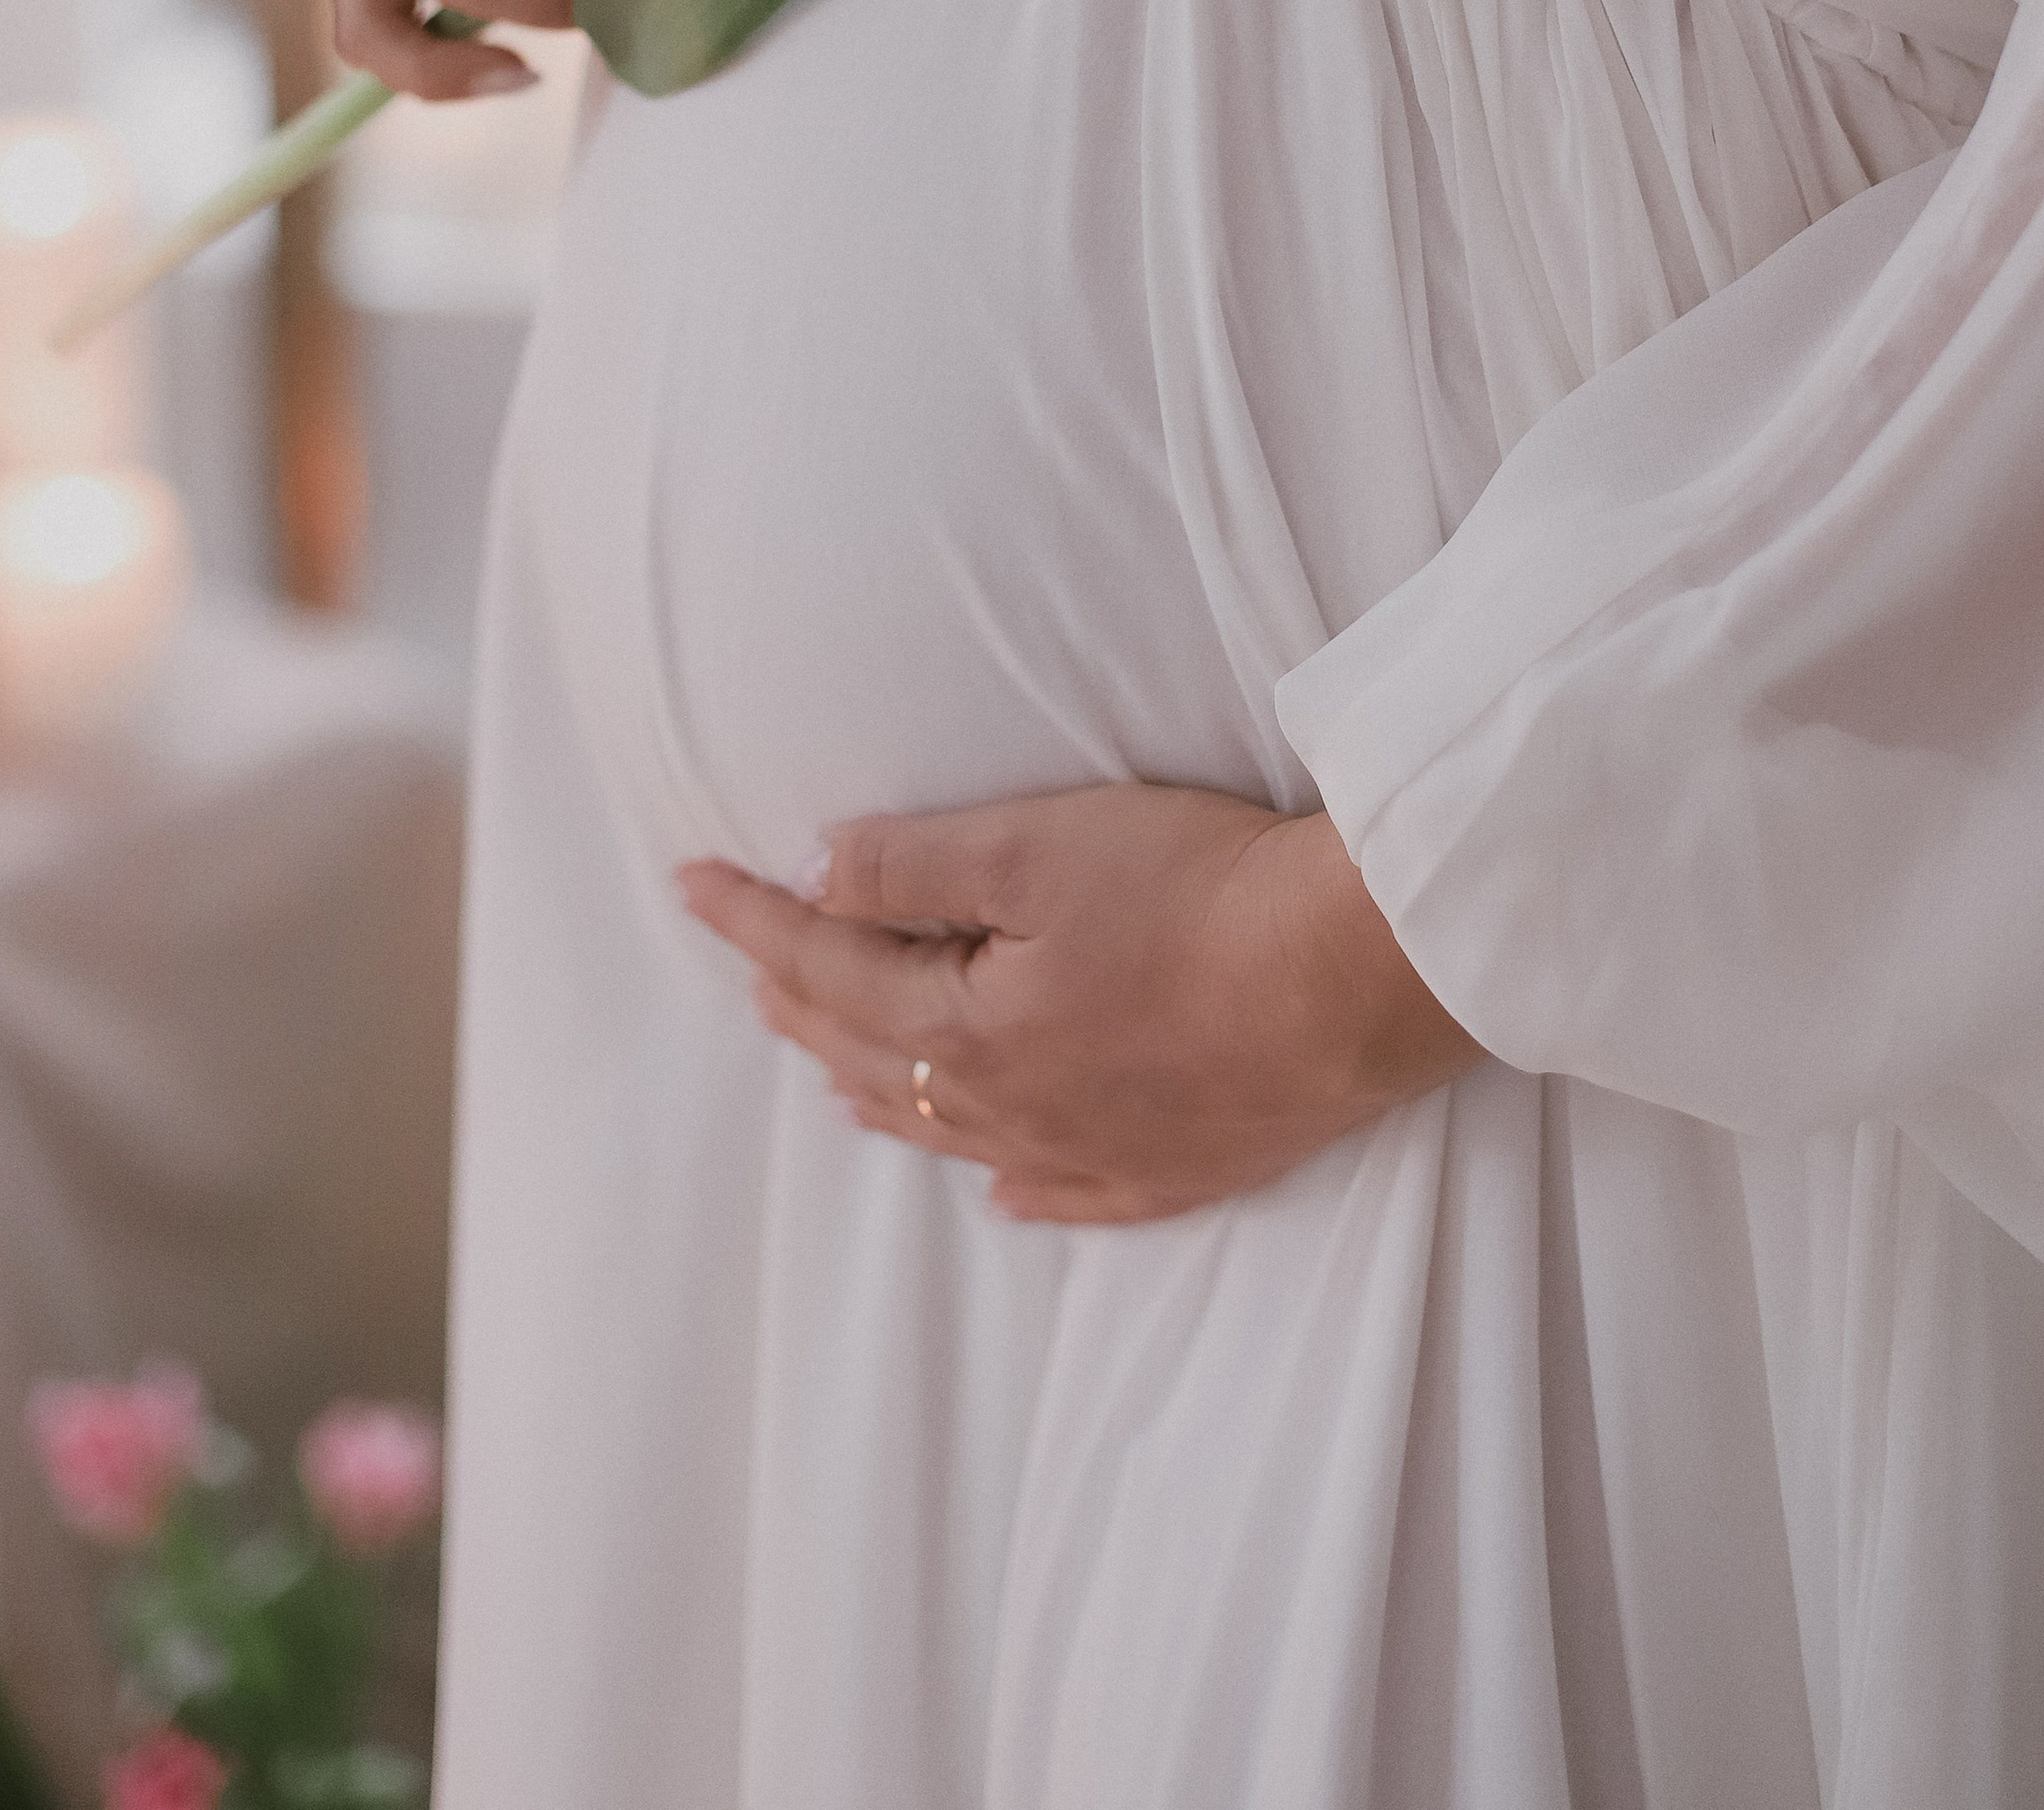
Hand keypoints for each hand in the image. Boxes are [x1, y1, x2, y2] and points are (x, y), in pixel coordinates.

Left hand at [677, 784, 1480, 1225]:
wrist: (1355, 977)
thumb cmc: (1200, 893)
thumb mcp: (1038, 848)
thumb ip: (915, 868)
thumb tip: (816, 878)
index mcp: (970, 1030)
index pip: (830, 968)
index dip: (754, 919)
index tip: (688, 882)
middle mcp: (1016, 1110)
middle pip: (879, 1060)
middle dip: (804, 1005)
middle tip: (752, 968)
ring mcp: (1098, 1151)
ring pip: (957, 1132)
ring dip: (884, 1093)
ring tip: (837, 1074)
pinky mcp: (1178, 1166)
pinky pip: (1069, 1194)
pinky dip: (1016, 1186)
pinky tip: (999, 1189)